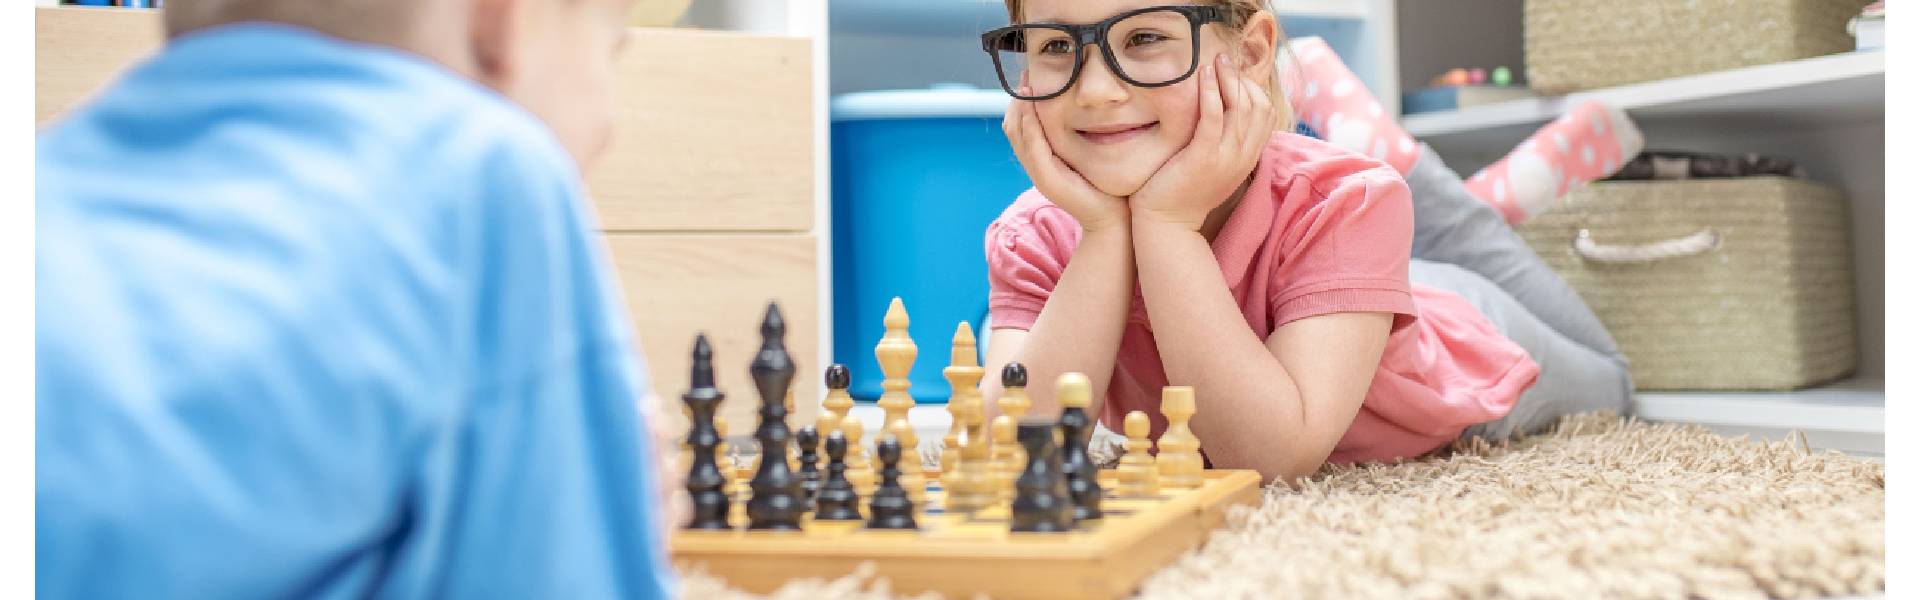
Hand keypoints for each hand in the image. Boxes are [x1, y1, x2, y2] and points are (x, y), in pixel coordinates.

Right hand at [1003, 86, 1130, 232]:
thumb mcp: (1091, 152)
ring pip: (1017, 134)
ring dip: (1020, 109)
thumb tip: (1090, 103)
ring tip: (1027, 85)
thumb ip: (1084, 132)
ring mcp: (1039, 173)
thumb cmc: (1108, 184)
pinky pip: (1033, 148)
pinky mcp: (1047, 180)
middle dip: (1017, 99)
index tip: (1031, 76)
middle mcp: (1036, 165)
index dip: (1022, 100)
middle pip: (1013, 125)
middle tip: (1026, 75)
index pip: (1021, 124)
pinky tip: (1034, 107)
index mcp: (1043, 157)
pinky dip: (1030, 127)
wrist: (1114, 219)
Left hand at [1130, 55, 1274, 231]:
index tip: (1234, 74)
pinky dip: (1210, 92)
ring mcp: (1226, 158)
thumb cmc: (1183, 193)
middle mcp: (1242, 157)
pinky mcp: (1204, 157)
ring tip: (1215, 60)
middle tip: (1224, 58)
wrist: (1167, 226)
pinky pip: (1213, 116)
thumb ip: (1223, 144)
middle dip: (1242, 77)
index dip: (1253, 89)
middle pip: (1257, 106)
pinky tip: (1203, 75)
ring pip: (1239, 108)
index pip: (1266, 115)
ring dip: (1228, 78)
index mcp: (1247, 158)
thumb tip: (1222, 117)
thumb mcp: (1213, 166)